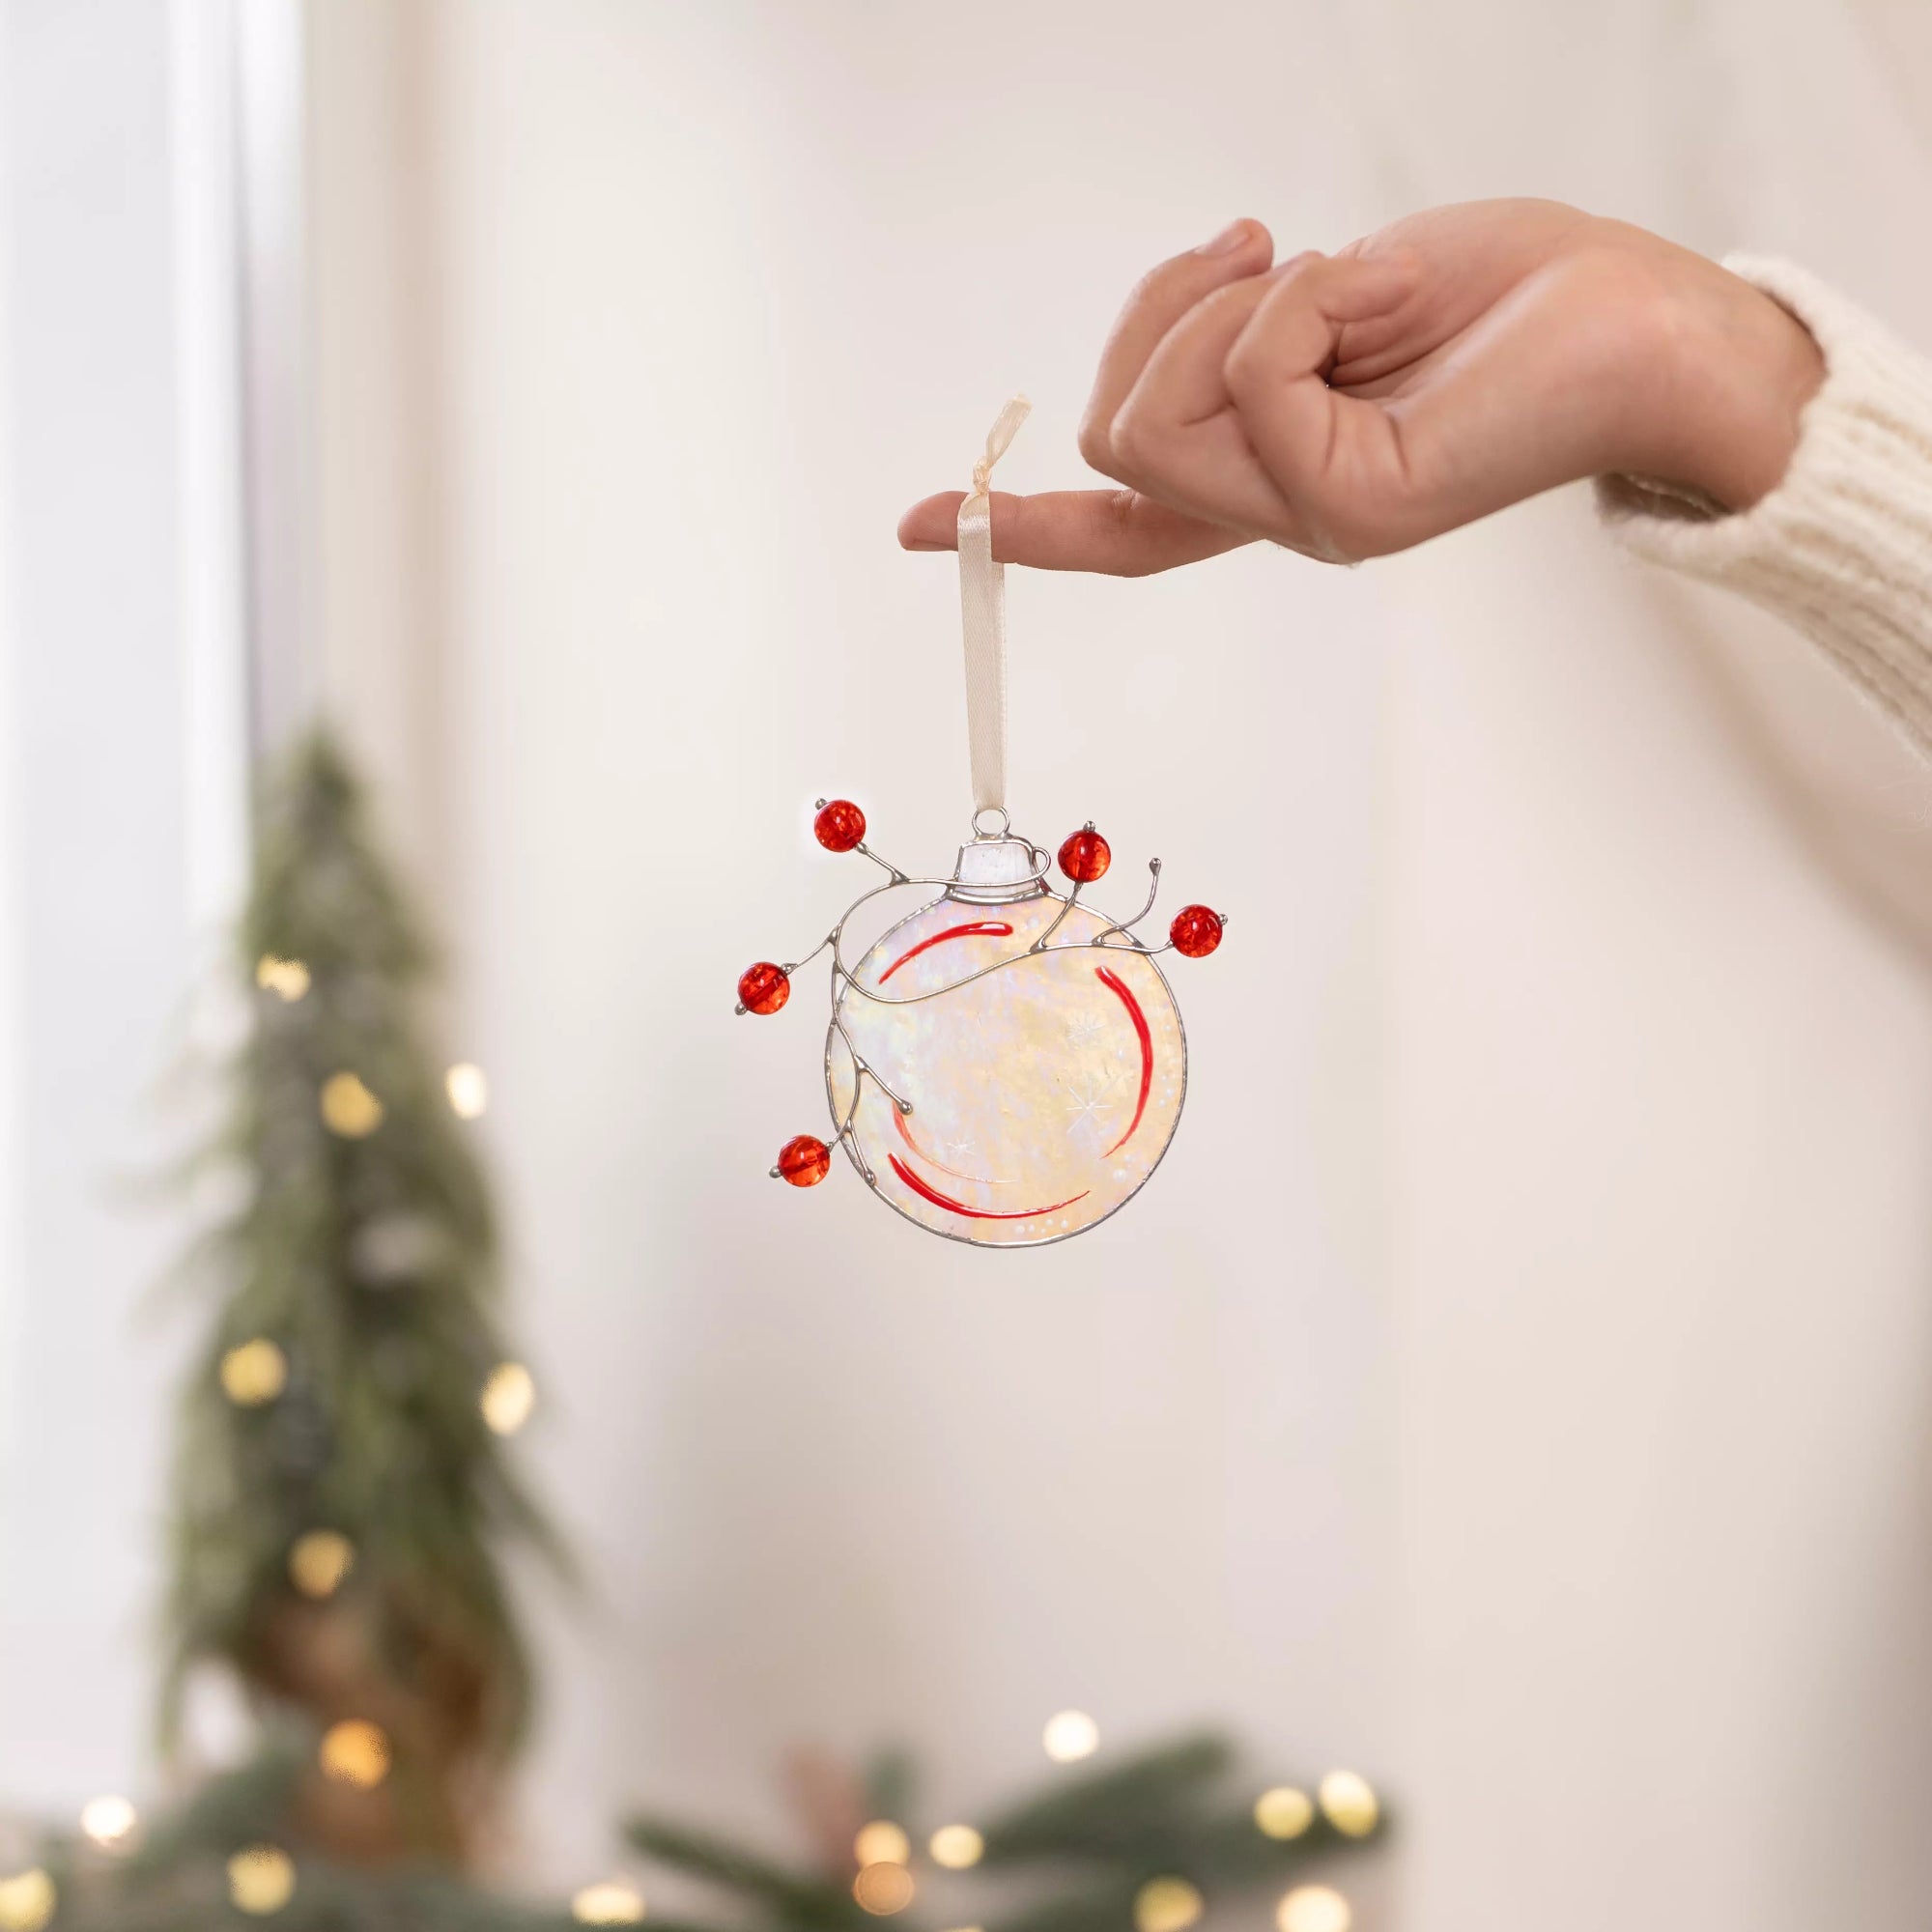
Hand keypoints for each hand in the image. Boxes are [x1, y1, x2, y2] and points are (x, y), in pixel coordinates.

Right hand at [898, 199, 1823, 572]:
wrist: (1647, 324)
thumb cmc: (1510, 298)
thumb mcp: (1336, 296)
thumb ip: (1241, 341)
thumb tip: (1179, 336)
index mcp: (1265, 477)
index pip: (1118, 525)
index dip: (1015, 522)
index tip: (916, 522)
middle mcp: (1277, 515)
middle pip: (1112, 438)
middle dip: (1161, 318)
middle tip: (1267, 257)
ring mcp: (1312, 522)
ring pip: (1150, 420)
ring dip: (1227, 307)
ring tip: (1334, 282)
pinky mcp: (1354, 504)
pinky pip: (1253, 374)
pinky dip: (1298, 297)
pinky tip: (1371, 301)